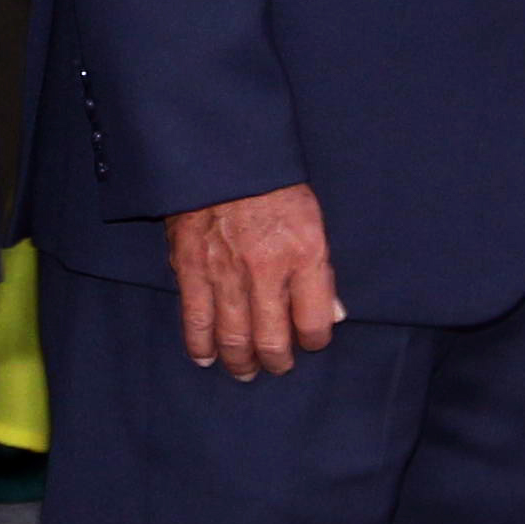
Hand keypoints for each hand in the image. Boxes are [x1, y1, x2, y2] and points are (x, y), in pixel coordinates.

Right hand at [163, 185, 337, 379]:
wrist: (222, 152)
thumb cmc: (273, 185)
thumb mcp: (313, 220)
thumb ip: (322, 272)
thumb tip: (333, 315)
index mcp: (303, 254)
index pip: (315, 323)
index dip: (316, 341)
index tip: (311, 341)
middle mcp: (265, 270)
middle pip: (272, 340)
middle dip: (276, 361)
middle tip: (276, 366)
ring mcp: (225, 271)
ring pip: (233, 337)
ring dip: (240, 361)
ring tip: (245, 370)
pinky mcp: (191, 267)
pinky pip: (195, 318)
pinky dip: (200, 344)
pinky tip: (205, 357)